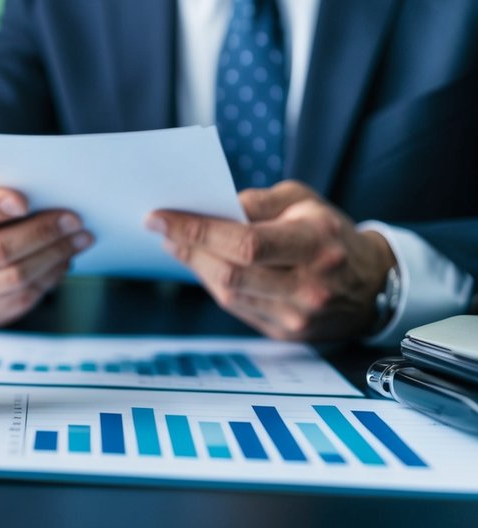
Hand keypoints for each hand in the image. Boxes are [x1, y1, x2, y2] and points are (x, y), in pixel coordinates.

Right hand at [0, 187, 93, 326]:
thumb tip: (31, 198)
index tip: (23, 202)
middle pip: (0, 250)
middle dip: (43, 233)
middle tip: (73, 220)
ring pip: (17, 277)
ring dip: (55, 256)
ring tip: (80, 238)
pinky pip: (22, 299)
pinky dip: (48, 277)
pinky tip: (62, 260)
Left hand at [145, 181, 395, 340]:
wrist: (373, 283)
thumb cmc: (330, 232)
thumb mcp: (303, 201)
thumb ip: (258, 201)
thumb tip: (212, 206)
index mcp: (316, 245)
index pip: (245, 243)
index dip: (197, 231)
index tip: (160, 217)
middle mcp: (309, 286)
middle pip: (230, 272)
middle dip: (188, 247)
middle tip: (161, 228)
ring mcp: (298, 316)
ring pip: (229, 293)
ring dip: (196, 266)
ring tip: (176, 243)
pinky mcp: (287, 333)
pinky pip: (238, 308)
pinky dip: (214, 284)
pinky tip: (202, 264)